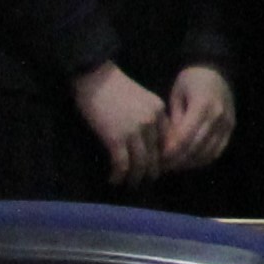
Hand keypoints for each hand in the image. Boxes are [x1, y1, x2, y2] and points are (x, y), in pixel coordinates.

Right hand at [72, 65, 170, 185]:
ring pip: (141, 164)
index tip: (159, 168)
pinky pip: (122, 164)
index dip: (165, 158)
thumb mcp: (142, 100)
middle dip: (151, 172)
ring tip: (131, 185)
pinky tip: (114, 180)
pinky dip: (119, 175)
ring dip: (135, 178)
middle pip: (157, 155)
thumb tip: (153, 143)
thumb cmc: (116, 88)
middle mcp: (151, 122)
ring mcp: (134, 131)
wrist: (95, 78)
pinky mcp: (115, 138)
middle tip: (145, 181)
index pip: (169, 141)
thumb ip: (151, 118)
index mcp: (159, 111)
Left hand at [158, 65, 237, 173]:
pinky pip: (218, 150)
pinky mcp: (231, 128)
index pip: (184, 137)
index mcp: (202, 104)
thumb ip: (174, 119)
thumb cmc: (191, 81)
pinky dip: (203, 159)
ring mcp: (227, 122)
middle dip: (178, 160)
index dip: (170, 151)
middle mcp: (218, 115)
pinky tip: (190, 161)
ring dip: (190, 162)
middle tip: (163, 166)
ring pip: (207, 152)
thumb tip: (168, 145)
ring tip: (175, 165)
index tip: (158, 158)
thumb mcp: (177, 95)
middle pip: (195, 147)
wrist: (216, 71)